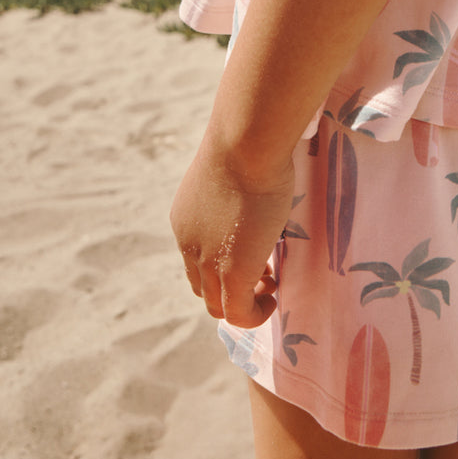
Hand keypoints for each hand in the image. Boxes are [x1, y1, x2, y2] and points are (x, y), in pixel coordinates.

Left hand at [170, 142, 294, 327]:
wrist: (245, 145)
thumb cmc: (246, 144)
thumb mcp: (233, 172)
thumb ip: (236, 188)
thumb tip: (256, 177)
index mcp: (185, 220)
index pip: (196, 259)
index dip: (222, 265)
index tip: (253, 252)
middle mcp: (188, 245)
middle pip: (203, 287)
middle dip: (232, 288)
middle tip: (264, 273)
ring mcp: (208, 262)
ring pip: (217, 305)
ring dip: (244, 303)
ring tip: (269, 285)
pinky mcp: (232, 273)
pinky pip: (238, 314)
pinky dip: (255, 315)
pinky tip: (272, 298)